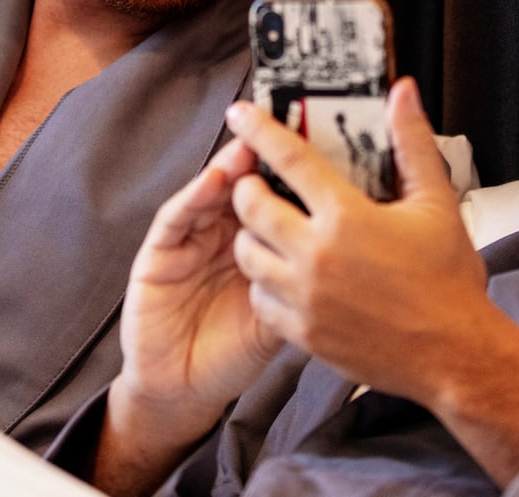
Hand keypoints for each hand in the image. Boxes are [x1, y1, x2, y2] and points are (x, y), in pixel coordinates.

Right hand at [96, 141, 285, 493]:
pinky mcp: (158, 254)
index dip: (293, 168)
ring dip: (228, 168)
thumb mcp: (285, 314)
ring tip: (249, 148)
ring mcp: (189, 240)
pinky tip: (213, 182)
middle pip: (244, 186)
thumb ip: (308, 279)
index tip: (318, 138)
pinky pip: (176, 218)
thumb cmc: (236, 351)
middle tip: (283, 129)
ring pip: (211, 193)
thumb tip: (360, 249)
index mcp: (256, 244)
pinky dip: (193, 196)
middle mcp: (222, 234)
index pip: (276, 197)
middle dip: (261, 158)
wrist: (185, 390)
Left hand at [228, 78, 518, 483]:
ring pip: (247, 254)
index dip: (258, 129)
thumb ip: (412, 143)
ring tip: (272, 231)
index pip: (288, 158)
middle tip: (260, 184)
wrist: (456, 354)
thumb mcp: (437, 203)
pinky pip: (259, 299)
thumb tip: (402, 93)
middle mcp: (317, 255)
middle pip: (251, 206)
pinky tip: (285, 276)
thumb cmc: (449, 283)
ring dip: (252, 236)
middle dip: (249, 189)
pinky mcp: (302, 332)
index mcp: (347, 217)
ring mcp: (305, 297)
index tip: (240, 114)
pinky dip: (264, 284)